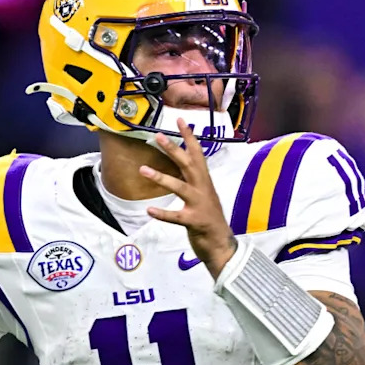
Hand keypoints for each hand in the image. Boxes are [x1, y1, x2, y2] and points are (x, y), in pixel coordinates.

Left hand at [139, 119, 236, 277]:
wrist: (221, 244)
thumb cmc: (208, 218)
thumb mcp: (203, 195)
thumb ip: (193, 179)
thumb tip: (183, 162)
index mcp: (204, 182)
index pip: (197, 154)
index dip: (189, 137)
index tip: (181, 120)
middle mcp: (203, 189)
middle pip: (188, 164)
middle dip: (174, 149)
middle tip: (158, 136)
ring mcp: (199, 205)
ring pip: (180, 187)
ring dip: (161, 177)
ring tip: (143, 169)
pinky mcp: (195, 221)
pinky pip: (176, 217)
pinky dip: (163, 213)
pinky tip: (149, 210)